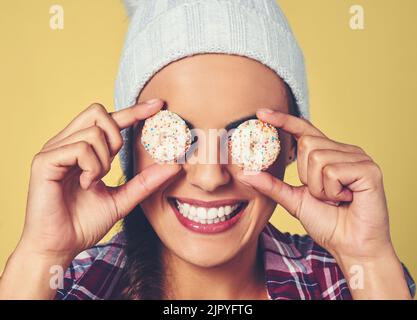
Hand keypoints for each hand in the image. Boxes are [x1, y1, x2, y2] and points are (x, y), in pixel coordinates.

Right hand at [18, 100, 180, 260]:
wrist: (60, 247)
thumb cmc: (84, 223)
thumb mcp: (122, 199)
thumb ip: (145, 182)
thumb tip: (174, 166)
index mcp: (82, 149)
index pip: (109, 120)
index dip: (134, 110)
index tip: (158, 105)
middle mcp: (66, 143)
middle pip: (99, 112)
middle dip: (116, 135)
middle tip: (112, 166)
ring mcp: (53, 150)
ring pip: (93, 132)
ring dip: (103, 160)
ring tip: (93, 180)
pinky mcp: (44, 161)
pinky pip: (80, 148)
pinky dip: (91, 166)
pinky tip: (85, 183)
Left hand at [237, 108, 391, 260]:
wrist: (351, 247)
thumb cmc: (328, 223)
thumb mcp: (294, 200)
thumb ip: (272, 185)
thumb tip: (245, 173)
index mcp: (329, 154)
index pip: (303, 130)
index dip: (283, 120)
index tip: (261, 112)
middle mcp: (345, 151)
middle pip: (307, 144)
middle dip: (306, 176)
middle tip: (323, 195)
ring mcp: (359, 158)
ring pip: (318, 158)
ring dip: (320, 188)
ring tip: (336, 200)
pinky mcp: (369, 169)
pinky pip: (333, 171)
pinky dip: (332, 192)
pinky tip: (346, 200)